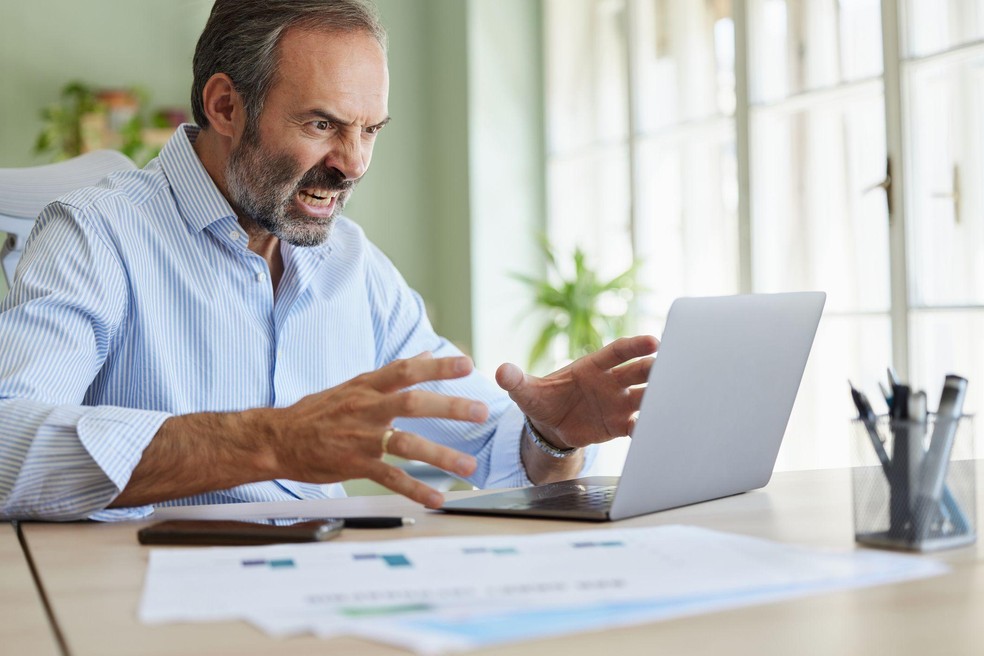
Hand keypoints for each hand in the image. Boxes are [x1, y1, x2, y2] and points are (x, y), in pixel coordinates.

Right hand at [276, 353, 487, 507]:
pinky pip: (389, 478)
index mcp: (367, 386)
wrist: (277, 438)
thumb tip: (425, 353)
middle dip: (449, 407)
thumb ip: (392, 373)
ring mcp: (359, 437)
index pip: (406, 369)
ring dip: (440, 456)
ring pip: (405, 444)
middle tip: (481, 411)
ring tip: (468, 466)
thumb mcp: (355, 385)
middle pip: (411, 403)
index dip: (437, 366)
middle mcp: (365, 408)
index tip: (467, 364)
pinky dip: (414, 489)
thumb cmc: (319, 412)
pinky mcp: (353, 464)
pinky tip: (436, 499)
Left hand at [495, 335, 658, 449]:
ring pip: (645, 396)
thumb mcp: (526, 391)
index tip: (654, 341)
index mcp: (593, 366)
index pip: (617, 352)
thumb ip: (516, 380)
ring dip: (658, 395)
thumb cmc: (543, 399)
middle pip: (638, 371)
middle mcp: (612, 382)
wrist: (551, 426)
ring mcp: (619, 403)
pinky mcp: (620, 425)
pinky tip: (653, 431)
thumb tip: (500, 371)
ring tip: (672, 398)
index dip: (635, 346)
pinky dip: (645, 427)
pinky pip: (637, 425)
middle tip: (673, 367)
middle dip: (655, 369)